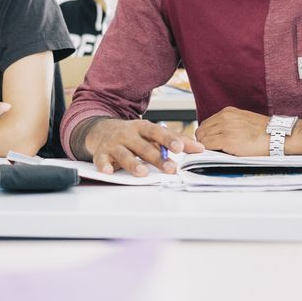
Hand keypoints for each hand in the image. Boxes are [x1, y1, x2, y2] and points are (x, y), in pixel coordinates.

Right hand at [85, 119, 203, 176]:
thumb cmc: (133, 134)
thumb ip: (175, 140)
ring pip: (124, 154)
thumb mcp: (152, 133)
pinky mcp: (101, 153)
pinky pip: (101, 160)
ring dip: (133, 163)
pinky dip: (104, 166)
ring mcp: (114, 144)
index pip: (158, 132)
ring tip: (143, 172)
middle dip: (157, 158)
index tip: (181, 148)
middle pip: (143, 147)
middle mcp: (128, 134)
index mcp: (142, 128)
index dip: (169, 140)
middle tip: (171, 168)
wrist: (101, 129)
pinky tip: (108, 171)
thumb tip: (200, 148)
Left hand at [194, 107, 270, 155]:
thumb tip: (217, 136)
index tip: (210, 143)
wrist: (279, 136)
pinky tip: (216, 155)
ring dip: (206, 147)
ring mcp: (225, 128)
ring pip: (202, 138)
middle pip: (201, 130)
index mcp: (228, 112)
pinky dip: (208, 151)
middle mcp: (224, 117)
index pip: (206, 124)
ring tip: (215, 154)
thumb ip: (229, 125)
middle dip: (204, 141)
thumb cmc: (265, 132)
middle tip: (211, 151)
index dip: (206, 135)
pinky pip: (208, 146)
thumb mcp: (244, 121)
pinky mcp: (227, 140)